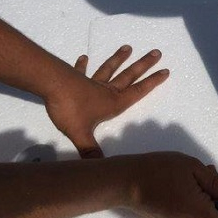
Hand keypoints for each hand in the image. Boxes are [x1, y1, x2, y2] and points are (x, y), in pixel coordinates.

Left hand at [44, 45, 169, 157]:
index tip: (165, 71)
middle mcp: (106, 90)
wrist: (52, 87)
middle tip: (156, 52)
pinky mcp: (76, 78)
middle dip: (143, 65)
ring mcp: (91, 82)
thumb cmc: (70, 109)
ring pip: (109, 69)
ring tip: (128, 47)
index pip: (137, 91)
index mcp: (112, 102)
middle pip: (128, 76)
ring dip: (119, 59)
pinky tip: (84, 57)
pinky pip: (82, 71)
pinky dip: (83, 65)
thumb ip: (90, 151)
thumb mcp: (81, 134)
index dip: (152, 82)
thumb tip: (101, 169)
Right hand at [122, 152, 217, 217]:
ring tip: (206, 172)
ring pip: (204, 213)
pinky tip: (192, 179)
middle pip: (216, 217)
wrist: (126, 180)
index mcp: (197, 212)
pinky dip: (199, 197)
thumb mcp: (194, 169)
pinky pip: (191, 210)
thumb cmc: (160, 169)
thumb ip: (217, 182)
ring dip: (212, 195)